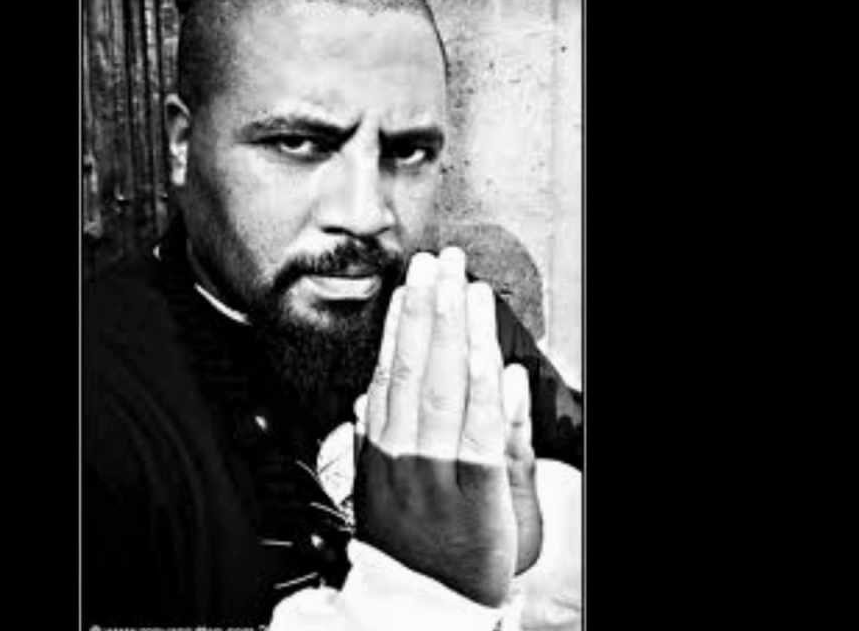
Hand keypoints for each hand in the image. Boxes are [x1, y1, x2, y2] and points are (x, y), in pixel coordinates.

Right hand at [353, 248, 541, 607]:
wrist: (423, 607)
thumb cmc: (406, 550)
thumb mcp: (374, 494)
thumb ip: (369, 444)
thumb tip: (368, 396)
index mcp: (379, 451)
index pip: (389, 373)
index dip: (399, 325)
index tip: (409, 286)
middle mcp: (402, 453)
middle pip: (416, 368)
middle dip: (427, 309)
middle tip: (436, 262)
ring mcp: (436, 470)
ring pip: (447, 387)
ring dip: (456, 331)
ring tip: (463, 286)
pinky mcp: (475, 489)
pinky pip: (481, 427)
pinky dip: (485, 386)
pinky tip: (490, 351)